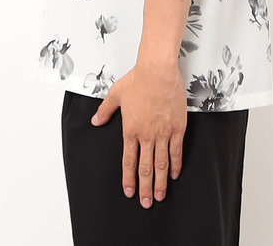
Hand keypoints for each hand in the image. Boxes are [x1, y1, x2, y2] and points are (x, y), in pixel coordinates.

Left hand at [90, 61, 187, 207]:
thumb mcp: (115, 94)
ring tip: (159, 196)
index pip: (129, 161)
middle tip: (146, 203)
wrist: (158, 70)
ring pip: (161, 164)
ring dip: (160, 182)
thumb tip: (95, 121)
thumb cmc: (137, 79)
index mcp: (130, 130)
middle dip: (145, 188)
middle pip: (145, 168)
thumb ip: (105, 110)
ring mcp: (163, 132)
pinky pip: (176, 151)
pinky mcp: (177, 127)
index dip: (129, 179)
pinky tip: (174, 174)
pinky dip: (175, 165)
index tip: (129, 191)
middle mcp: (146, 135)